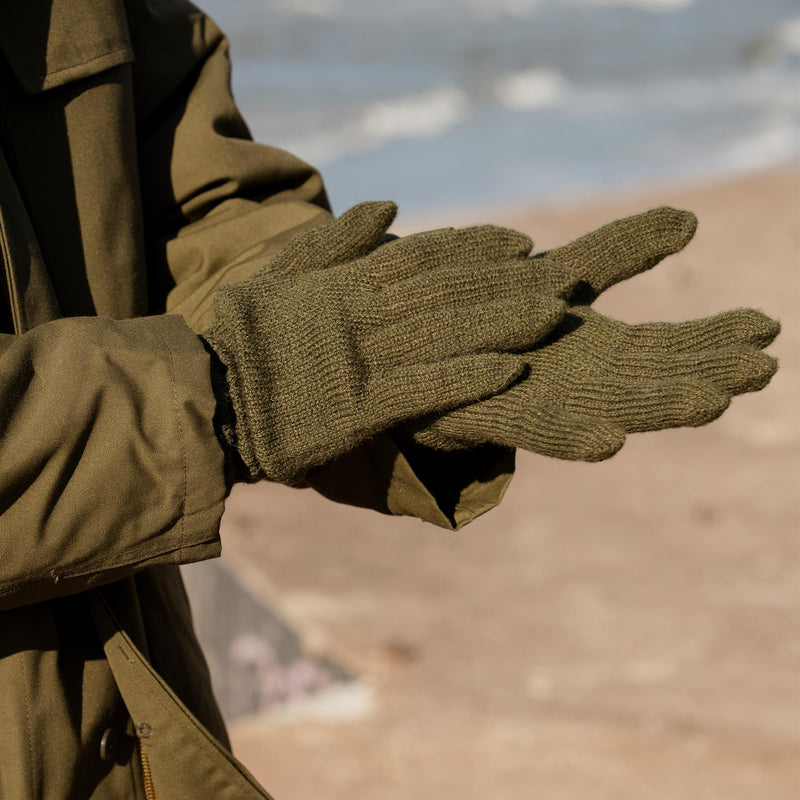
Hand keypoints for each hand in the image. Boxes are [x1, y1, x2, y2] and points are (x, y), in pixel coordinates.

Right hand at [202, 202, 571, 483]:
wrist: (206, 396)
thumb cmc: (241, 338)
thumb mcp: (280, 276)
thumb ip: (336, 243)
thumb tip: (389, 206)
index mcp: (342, 285)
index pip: (420, 257)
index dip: (473, 247)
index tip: (519, 242)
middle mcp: (358, 316)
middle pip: (444, 292)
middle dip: (503, 284)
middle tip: (560, 277)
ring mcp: (360, 362)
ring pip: (442, 336)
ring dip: (500, 324)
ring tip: (553, 317)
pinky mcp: (358, 408)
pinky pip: (422, 390)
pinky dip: (467, 378)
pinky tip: (511, 372)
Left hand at [411, 208, 779, 459]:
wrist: (408, 343)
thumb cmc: (492, 316)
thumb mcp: (558, 276)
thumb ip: (619, 253)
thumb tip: (693, 220)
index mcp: (591, 351)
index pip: (662, 346)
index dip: (712, 338)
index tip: (766, 327)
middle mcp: (568, 381)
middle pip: (645, 378)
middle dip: (701, 373)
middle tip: (764, 367)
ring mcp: (529, 401)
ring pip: (603, 408)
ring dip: (655, 406)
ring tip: (710, 401)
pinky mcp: (480, 414)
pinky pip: (529, 428)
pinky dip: (571, 435)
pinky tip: (610, 440)